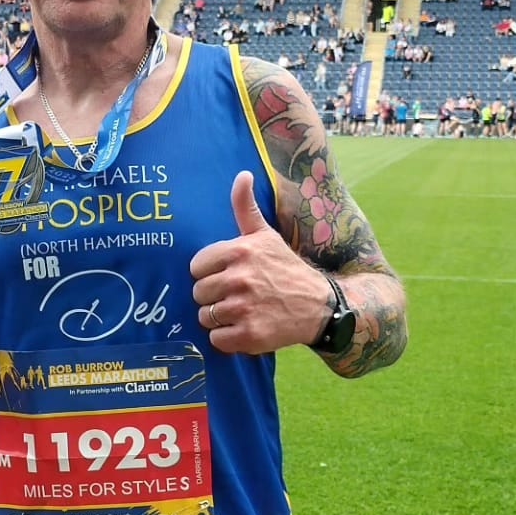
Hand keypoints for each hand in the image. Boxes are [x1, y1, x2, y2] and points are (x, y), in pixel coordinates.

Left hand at [189, 170, 330, 353]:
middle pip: (199, 293)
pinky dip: (227, 339)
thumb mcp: (266, 235)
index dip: (209, 273)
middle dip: (213, 296)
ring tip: (240, 311)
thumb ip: (245, 207)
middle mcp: (240, 279)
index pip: (196, 266)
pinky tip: (244, 328)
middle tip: (236, 295)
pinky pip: (216, 340)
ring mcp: (244, 308)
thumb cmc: (285, 268)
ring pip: (205, 317)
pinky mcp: (249, 335)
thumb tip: (242, 174)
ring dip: (219, 318)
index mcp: (239, 251)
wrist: (319, 306)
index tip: (227, 275)